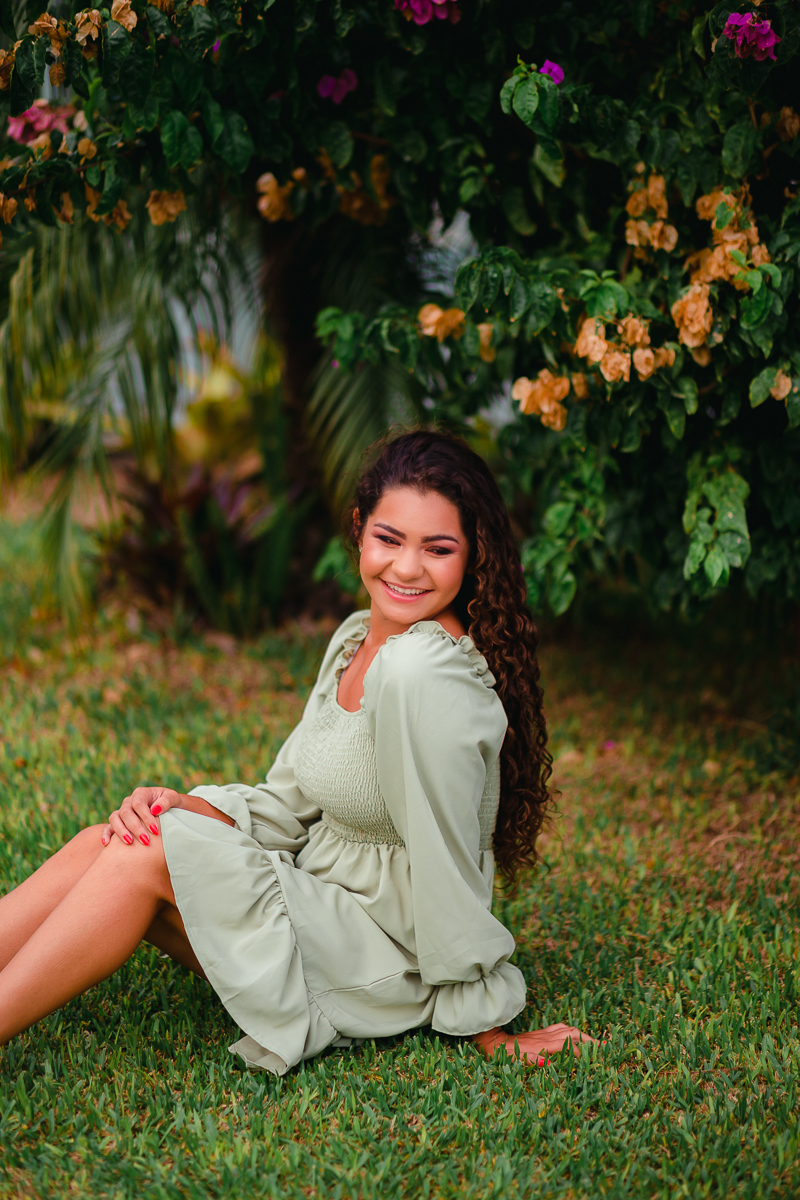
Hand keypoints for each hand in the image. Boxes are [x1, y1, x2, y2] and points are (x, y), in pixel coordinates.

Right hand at [102, 786, 184, 847]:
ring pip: (115, 819)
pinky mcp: (119, 822)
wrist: (170, 809)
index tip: (155, 830)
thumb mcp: (173, 798)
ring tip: (130, 843)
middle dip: (135, 828)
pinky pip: (108, 827)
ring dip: (121, 831)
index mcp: (141, 793)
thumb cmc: (171, 803)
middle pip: (126, 813)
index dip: (145, 818)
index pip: (138, 804)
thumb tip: (154, 809)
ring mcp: (122, 811)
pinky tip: (107, 844)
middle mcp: (129, 801)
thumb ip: (166, 801)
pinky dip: (106, 834)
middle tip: (146, 841)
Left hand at [474, 1023, 598, 1065]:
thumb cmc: (503, 1054)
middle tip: (603, 1048)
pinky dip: (571, 1032)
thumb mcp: (516, 1060)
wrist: (491, 1041)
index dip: (581, 1054)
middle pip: (572, 1033)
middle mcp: (545, 1037)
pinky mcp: (539, 1033)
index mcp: (543, 1045)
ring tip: (594, 1043)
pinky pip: (560, 1028)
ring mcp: (542, 1034)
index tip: (593, 1061)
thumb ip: (533, 1060)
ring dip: (582, 1035)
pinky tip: (574, 1036)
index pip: (569, 1047)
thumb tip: (549, 1062)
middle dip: (588, 1040)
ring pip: (567, 1029)